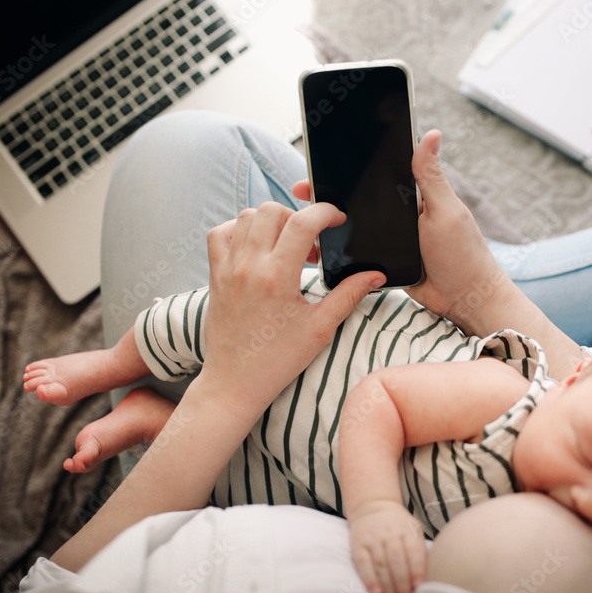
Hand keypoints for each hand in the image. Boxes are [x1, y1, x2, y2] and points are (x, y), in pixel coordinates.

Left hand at [199, 202, 384, 412]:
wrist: (235, 382)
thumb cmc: (277, 360)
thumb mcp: (320, 328)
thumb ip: (349, 295)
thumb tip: (375, 275)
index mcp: (277, 277)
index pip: (302, 222)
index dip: (325, 212)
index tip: (337, 219)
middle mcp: (249, 267)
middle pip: (272, 210)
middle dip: (298, 216)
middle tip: (311, 243)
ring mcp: (228, 269)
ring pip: (245, 217)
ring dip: (270, 222)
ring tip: (286, 246)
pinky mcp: (216, 275)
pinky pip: (220, 234)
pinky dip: (239, 231)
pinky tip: (257, 249)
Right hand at [292, 129, 514, 335]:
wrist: (465, 300)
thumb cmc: (464, 254)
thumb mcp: (446, 211)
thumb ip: (431, 177)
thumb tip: (432, 134)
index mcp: (414, 196)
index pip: (377, 174)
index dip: (352, 168)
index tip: (324, 161)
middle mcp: (399, 215)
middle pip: (359, 200)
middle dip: (330, 196)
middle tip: (303, 192)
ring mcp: (390, 239)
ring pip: (355, 227)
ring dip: (332, 224)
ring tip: (302, 219)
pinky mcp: (384, 263)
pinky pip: (357, 254)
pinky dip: (340, 251)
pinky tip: (318, 248)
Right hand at [349, 501, 427, 592]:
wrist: (372, 506)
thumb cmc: (398, 525)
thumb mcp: (413, 530)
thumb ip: (419, 551)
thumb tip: (426, 579)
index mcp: (407, 530)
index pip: (413, 551)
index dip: (416, 570)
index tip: (419, 588)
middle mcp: (390, 533)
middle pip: (397, 562)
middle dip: (402, 586)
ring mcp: (373, 539)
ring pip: (382, 566)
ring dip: (388, 588)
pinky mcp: (359, 545)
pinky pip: (364, 564)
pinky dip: (370, 580)